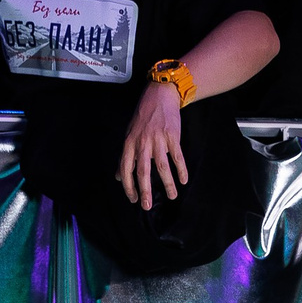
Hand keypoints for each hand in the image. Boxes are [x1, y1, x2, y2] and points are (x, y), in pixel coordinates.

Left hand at [119, 81, 189, 209]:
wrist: (160, 95)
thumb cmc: (143, 117)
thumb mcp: (129, 135)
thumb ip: (125, 157)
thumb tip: (118, 176)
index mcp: (130, 143)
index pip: (126, 169)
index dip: (128, 186)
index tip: (133, 199)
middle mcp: (142, 143)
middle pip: (143, 172)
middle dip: (145, 191)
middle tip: (147, 206)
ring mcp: (158, 140)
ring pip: (162, 167)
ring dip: (167, 184)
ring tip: (172, 196)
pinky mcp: (172, 136)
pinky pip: (177, 157)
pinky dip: (181, 170)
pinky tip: (183, 180)